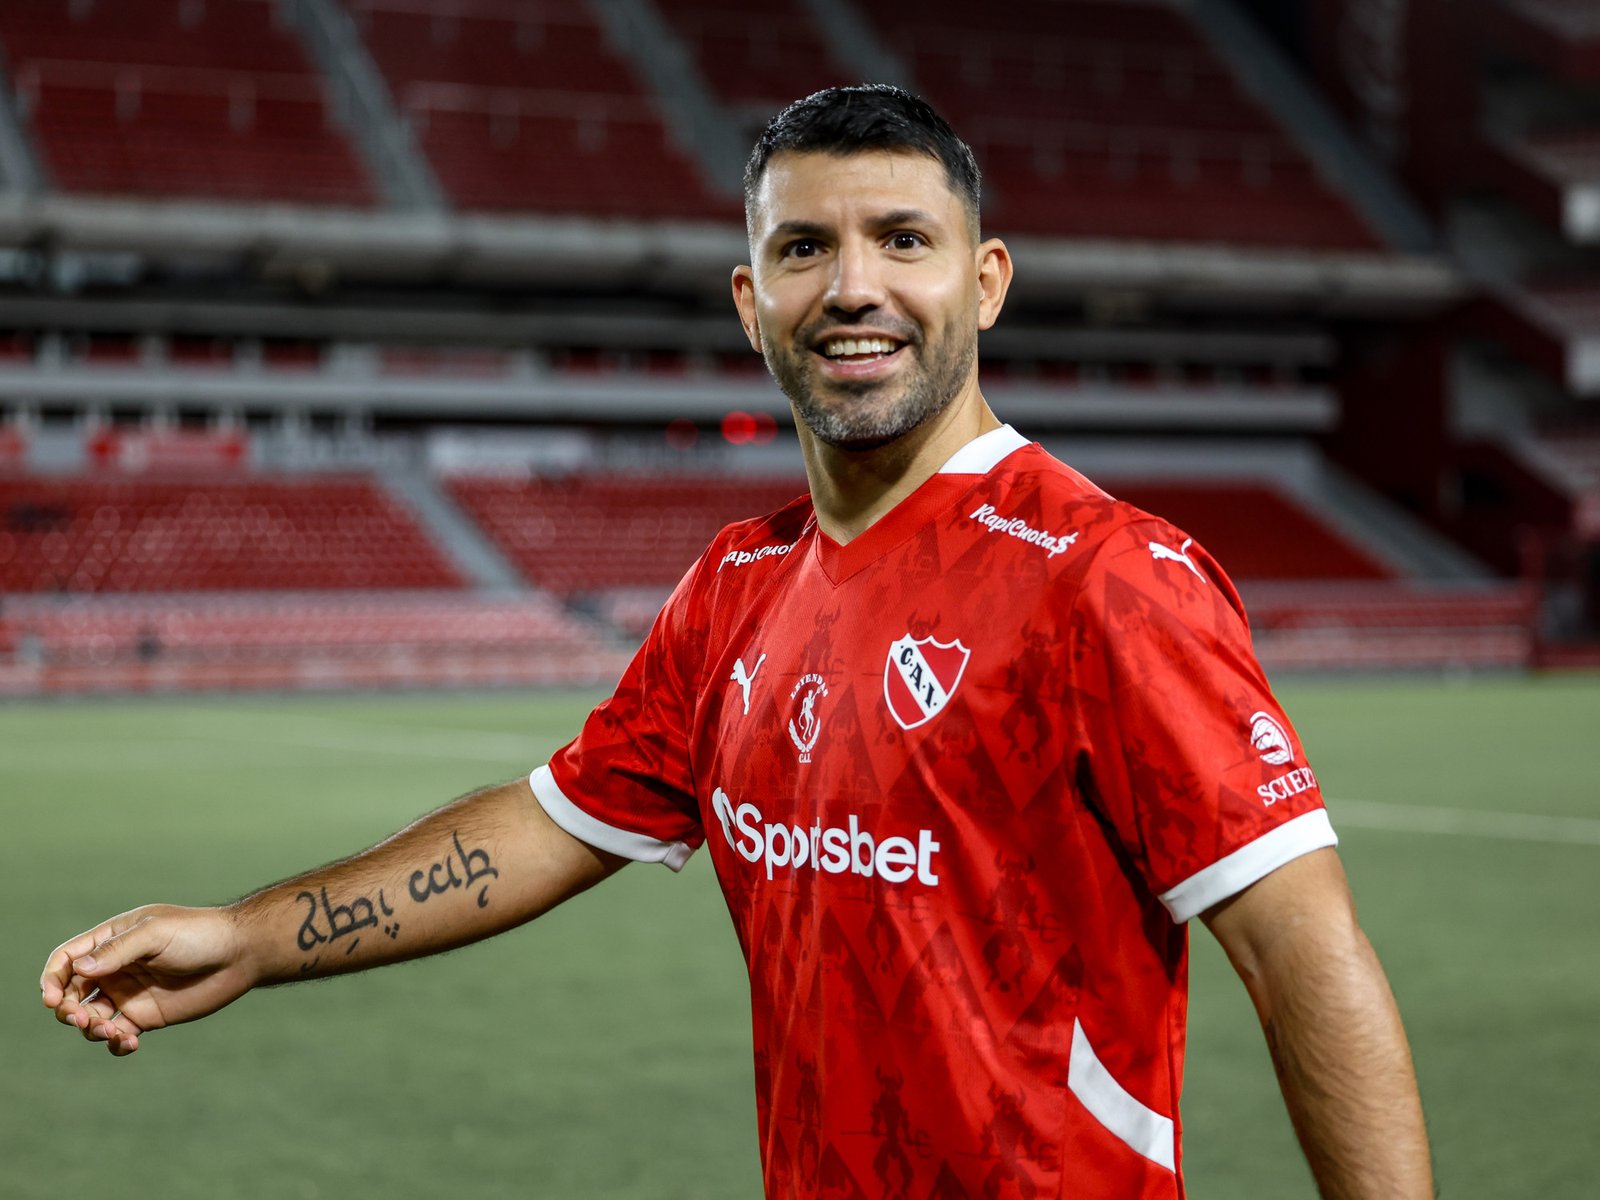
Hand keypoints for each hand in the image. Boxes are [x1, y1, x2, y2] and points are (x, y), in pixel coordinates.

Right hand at [40, 905, 256, 1056]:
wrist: (239, 954)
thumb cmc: (199, 934)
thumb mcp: (156, 935)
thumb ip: (118, 951)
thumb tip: (79, 969)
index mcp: (112, 941)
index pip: (67, 960)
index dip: (52, 979)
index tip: (52, 999)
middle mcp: (115, 968)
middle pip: (71, 993)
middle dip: (67, 1010)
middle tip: (83, 1019)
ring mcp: (129, 993)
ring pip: (90, 1018)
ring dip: (91, 1029)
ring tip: (112, 1031)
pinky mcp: (146, 1016)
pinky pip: (117, 1036)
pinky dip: (115, 1044)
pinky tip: (130, 1043)